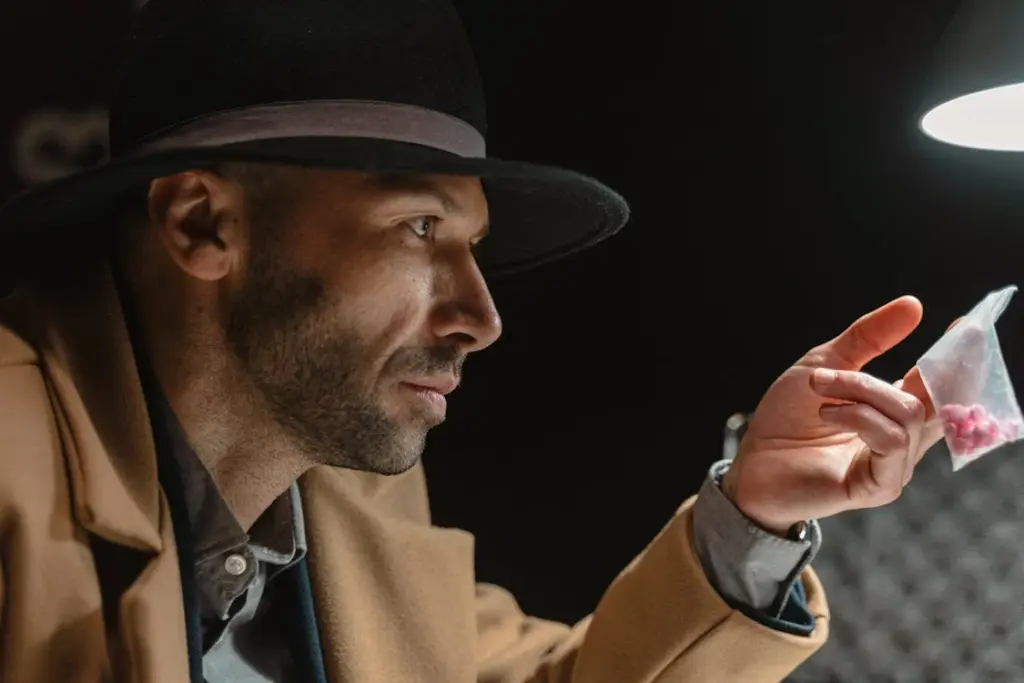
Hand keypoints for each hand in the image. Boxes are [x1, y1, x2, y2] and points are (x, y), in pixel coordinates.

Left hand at [721, 296, 947, 534]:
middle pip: (927, 398)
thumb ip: (869, 338)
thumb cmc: (787, 418)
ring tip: (817, 394)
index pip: (939, 384)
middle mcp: (903, 439)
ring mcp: (894, 465)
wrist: (752, 460)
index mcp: (894, 410)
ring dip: (857, 392)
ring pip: (907, 414)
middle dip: (874, 377)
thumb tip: (913, 305)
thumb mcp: (824, 364)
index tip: (963, 326)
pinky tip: (828, 414)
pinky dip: (859, 417)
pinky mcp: (880, 486)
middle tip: (826, 374)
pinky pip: (891, 442)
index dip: (954, 357)